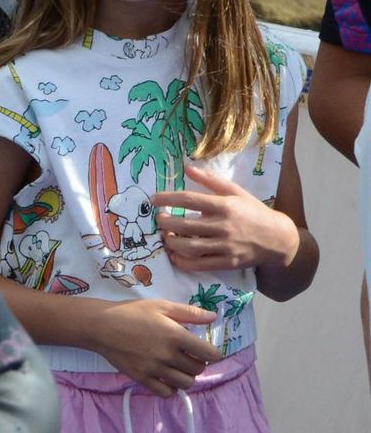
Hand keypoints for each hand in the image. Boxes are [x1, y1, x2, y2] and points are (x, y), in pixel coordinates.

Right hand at [88, 297, 223, 395]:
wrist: (100, 326)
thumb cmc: (131, 312)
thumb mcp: (161, 306)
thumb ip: (189, 313)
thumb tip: (214, 317)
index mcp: (176, 335)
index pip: (209, 354)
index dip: (213, 353)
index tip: (207, 350)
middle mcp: (167, 355)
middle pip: (198, 369)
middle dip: (198, 363)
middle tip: (189, 356)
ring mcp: (154, 369)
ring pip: (185, 383)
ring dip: (186, 376)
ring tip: (178, 368)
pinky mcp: (141, 378)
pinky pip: (166, 392)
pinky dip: (171, 388)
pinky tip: (166, 378)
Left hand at [153, 165, 298, 272]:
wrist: (278, 238)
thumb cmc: (253, 212)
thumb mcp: (236, 192)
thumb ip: (210, 180)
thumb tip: (187, 168)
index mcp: (225, 206)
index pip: (190, 200)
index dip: (168, 198)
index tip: (153, 199)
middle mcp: (224, 226)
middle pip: (185, 225)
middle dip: (165, 222)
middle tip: (159, 219)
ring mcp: (225, 246)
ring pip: (189, 246)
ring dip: (171, 242)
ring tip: (165, 236)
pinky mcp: (227, 262)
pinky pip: (199, 264)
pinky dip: (182, 261)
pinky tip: (174, 254)